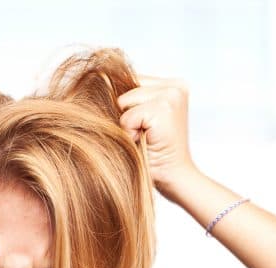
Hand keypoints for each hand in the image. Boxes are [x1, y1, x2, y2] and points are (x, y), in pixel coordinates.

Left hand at [117, 76, 200, 202]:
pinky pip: (127, 116)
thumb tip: (99, 82)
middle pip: (125, 87)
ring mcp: (172, 94)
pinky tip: (146, 141)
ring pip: (123, 101)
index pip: (131, 79)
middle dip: (127, 114)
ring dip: (127, 124)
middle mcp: (176, 85)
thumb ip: (131, 98)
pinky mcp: (164, 107)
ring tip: (145, 137)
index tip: (144, 127)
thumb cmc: (154, 153)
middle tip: (146, 135)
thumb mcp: (142, 119)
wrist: (174, 179)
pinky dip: (129, 132)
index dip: (127, 107)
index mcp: (173, 84)